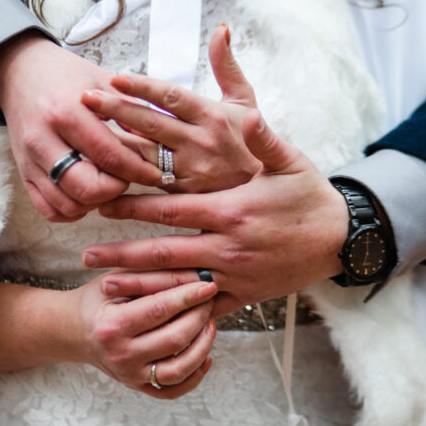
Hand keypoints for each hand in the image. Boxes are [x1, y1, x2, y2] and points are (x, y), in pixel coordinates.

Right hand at [0, 31, 161, 220]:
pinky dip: (71, 210)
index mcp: (66, 113)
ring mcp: (30, 159)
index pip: (110, 157)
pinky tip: (86, 195)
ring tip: (108, 185)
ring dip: (95, 202)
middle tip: (126, 177)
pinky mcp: (23, 173)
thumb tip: (158, 141)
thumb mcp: (102, 82)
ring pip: (68, 204)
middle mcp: (43, 139)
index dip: (139, 171)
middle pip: (87, 188)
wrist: (21, 72)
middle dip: (116, 189)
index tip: (156, 174)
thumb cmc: (66, 76)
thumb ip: (131, 111)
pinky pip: (48, 209)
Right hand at [75, 270, 217, 398]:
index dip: (189, 296)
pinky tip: (205, 355)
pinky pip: (174, 390)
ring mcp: (130, 375)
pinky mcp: (138, 386)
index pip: (160, 310)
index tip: (209, 285)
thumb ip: (150, 275)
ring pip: (180, 369)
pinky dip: (195, 375)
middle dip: (199, 318)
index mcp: (112, 325)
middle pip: (175, 339)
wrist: (74, 331)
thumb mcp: (116, 279)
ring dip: (203, 346)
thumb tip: (193, 274)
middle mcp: (121, 355)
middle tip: (209, 301)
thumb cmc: (98, 299)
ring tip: (209, 325)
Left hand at [80, 25, 261, 192]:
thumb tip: (220, 29)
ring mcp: (191, 171)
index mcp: (213, 115)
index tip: (116, 77)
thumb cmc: (253, 142)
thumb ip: (226, 65)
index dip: (143, 86)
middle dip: (116, 108)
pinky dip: (125, 171)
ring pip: (145, 153)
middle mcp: (201, 142)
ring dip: (113, 141)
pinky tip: (101, 164)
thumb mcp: (245, 101)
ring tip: (84, 128)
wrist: (271, 194)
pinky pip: (149, 181)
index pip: (172, 96)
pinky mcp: (185, 195)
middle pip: (151, 122)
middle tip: (85, 97)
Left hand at [82, 110, 347, 315]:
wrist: (340, 240)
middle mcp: (228, 246)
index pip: (171, 209)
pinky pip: (200, 306)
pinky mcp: (242, 296)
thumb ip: (263, 140)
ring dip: (138, 283)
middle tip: (85, 252)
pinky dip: (172, 308)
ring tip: (104, 283)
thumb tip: (248, 115)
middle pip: (162, 251)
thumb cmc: (310, 196)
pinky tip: (147, 310)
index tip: (103, 203)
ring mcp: (234, 275)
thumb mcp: (290, 162)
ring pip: (176, 283)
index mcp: (232, 210)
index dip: (134, 206)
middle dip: (122, 252)